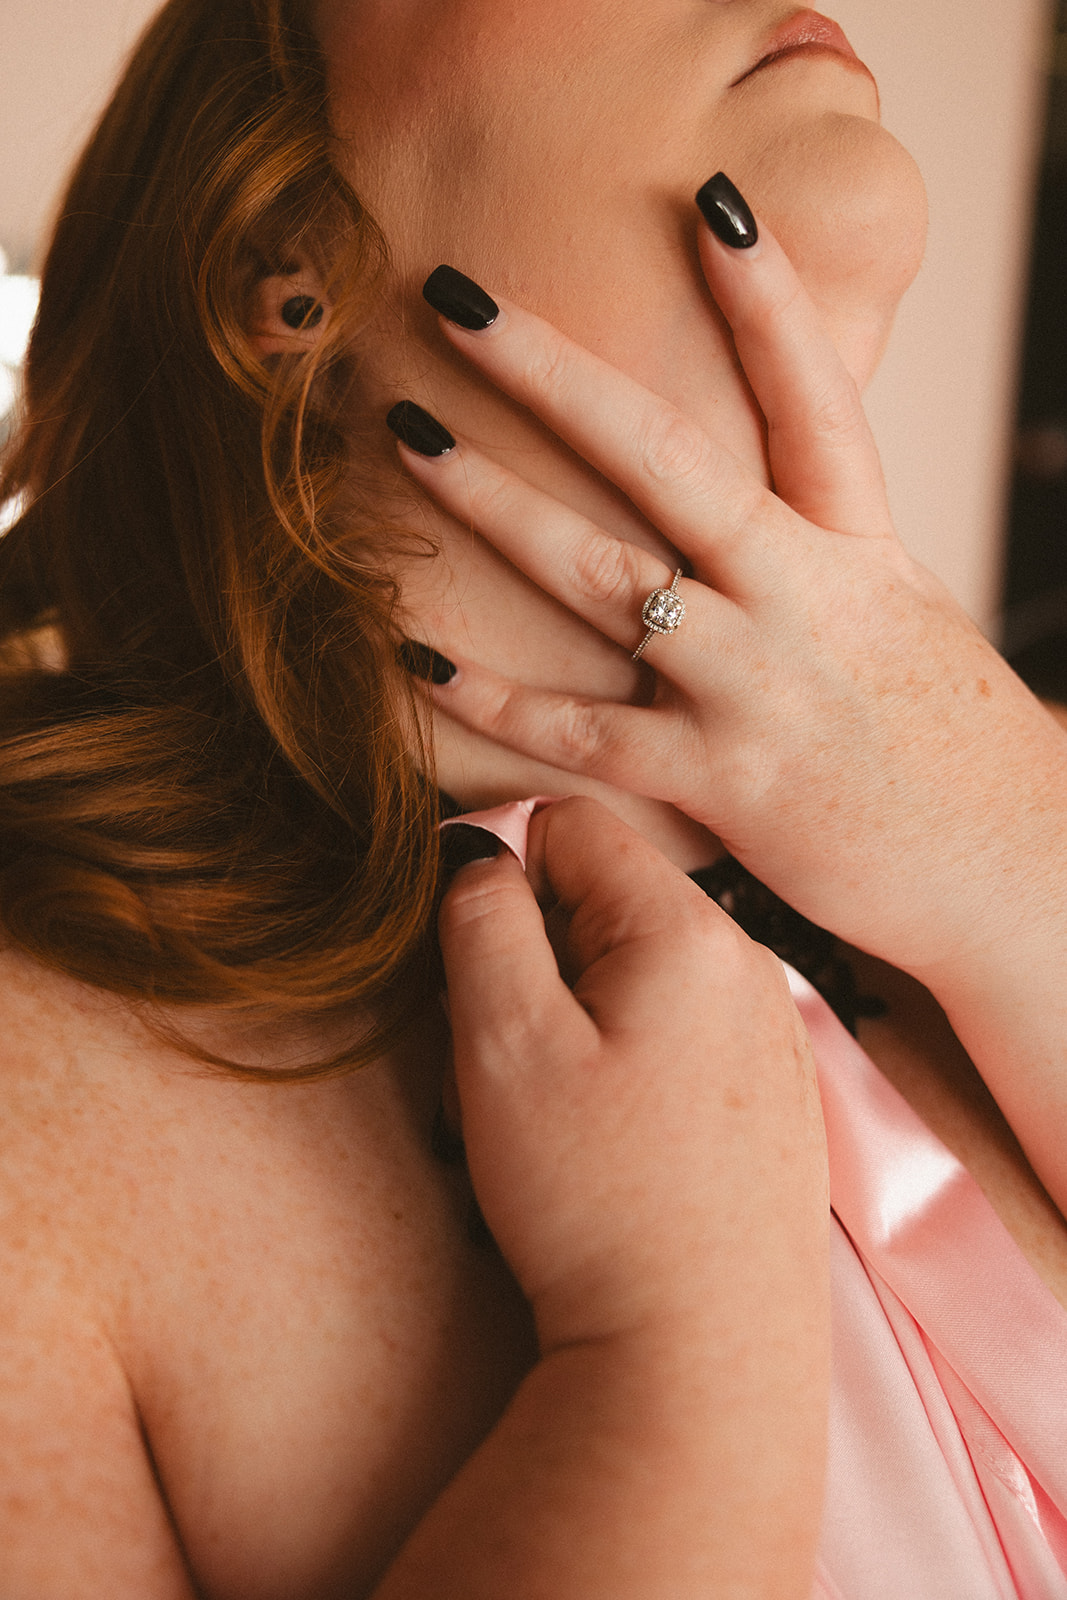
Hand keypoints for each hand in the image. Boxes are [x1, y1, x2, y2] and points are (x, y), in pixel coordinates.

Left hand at [399, 210, 1066, 995]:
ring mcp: (758, 688)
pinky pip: (581, 733)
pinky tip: (415, 653)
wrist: (1011, 873)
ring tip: (410, 434)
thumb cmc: (953, 747)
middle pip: (671, 461)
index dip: (766, 302)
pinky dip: (492, 699)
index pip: (817, 401)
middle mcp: (804, 599)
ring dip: (498, 502)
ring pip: (605, 578)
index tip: (707, 204)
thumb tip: (753, 503)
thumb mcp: (904, 616)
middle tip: (460, 298)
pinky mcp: (721, 783)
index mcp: (861, 551)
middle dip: (560, 375)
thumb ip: (825, 552)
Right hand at [437, 796, 825, 1354]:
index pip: (573, 826)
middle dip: (541, 953)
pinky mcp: (776, 1097)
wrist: (702, 1353)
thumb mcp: (504, 1043)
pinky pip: (683, 1031)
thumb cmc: (595, 1197)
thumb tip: (480, 853)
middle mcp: (750, 964)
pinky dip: (633, 1060)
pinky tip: (620, 1141)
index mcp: (688, 930)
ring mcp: (773, 1034)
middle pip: (609, 899)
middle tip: (513, 1055)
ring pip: (641, 969)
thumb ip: (482, 919)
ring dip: (581, 1012)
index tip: (478, 963)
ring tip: (563, 1111)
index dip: (503, 874)